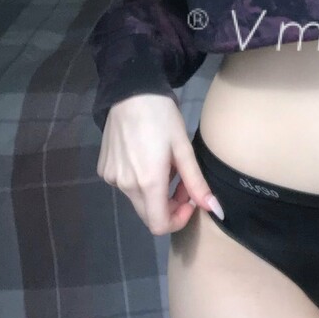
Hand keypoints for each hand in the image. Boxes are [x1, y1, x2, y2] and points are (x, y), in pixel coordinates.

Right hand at [97, 94, 222, 237]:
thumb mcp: (184, 149)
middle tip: (182, 180)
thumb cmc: (162, 117)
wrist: (130, 92)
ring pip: (138, 200)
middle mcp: (125, 186)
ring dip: (155, 191)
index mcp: (148, 182)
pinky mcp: (104, 169)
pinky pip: (126, 185)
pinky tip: (146, 157)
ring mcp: (112, 178)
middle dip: (170, 205)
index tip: (190, 200)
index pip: (159, 225)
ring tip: (165, 164)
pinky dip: (140, 180)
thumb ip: (197, 183)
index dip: (178, 219)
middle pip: (149, 214)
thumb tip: (215, 210)